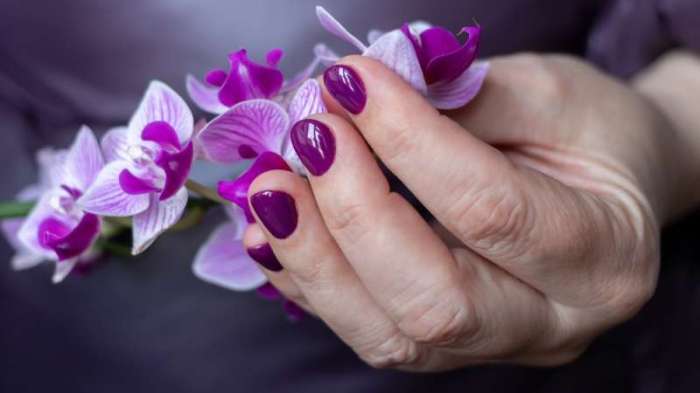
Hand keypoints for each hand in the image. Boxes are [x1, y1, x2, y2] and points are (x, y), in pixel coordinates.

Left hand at [243, 53, 678, 370]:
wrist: (604, 190)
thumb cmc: (589, 136)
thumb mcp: (550, 96)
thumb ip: (462, 100)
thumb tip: (359, 98)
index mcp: (603, 258)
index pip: (488, 211)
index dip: (406, 142)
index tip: (350, 81)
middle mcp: (551, 325)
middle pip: (432, 300)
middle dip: (353, 213)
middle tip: (309, 134)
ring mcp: (490, 348)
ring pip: (386, 334)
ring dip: (314, 257)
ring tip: (272, 184)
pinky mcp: (442, 347)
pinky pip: (363, 329)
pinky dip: (307, 279)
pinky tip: (271, 229)